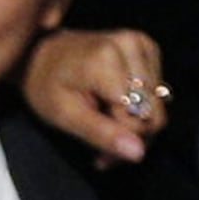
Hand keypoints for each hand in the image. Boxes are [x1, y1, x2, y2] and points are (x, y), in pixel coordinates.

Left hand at [25, 27, 170, 164]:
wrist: (40, 55)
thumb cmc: (46, 86)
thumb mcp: (65, 116)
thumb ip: (102, 134)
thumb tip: (138, 153)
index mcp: (107, 59)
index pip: (139, 118)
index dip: (122, 141)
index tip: (100, 156)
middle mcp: (130, 45)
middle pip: (153, 113)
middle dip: (131, 137)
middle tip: (103, 150)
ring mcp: (141, 43)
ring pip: (157, 106)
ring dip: (135, 126)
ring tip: (105, 128)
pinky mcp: (147, 48)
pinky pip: (156, 93)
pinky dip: (138, 108)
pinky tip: (115, 111)